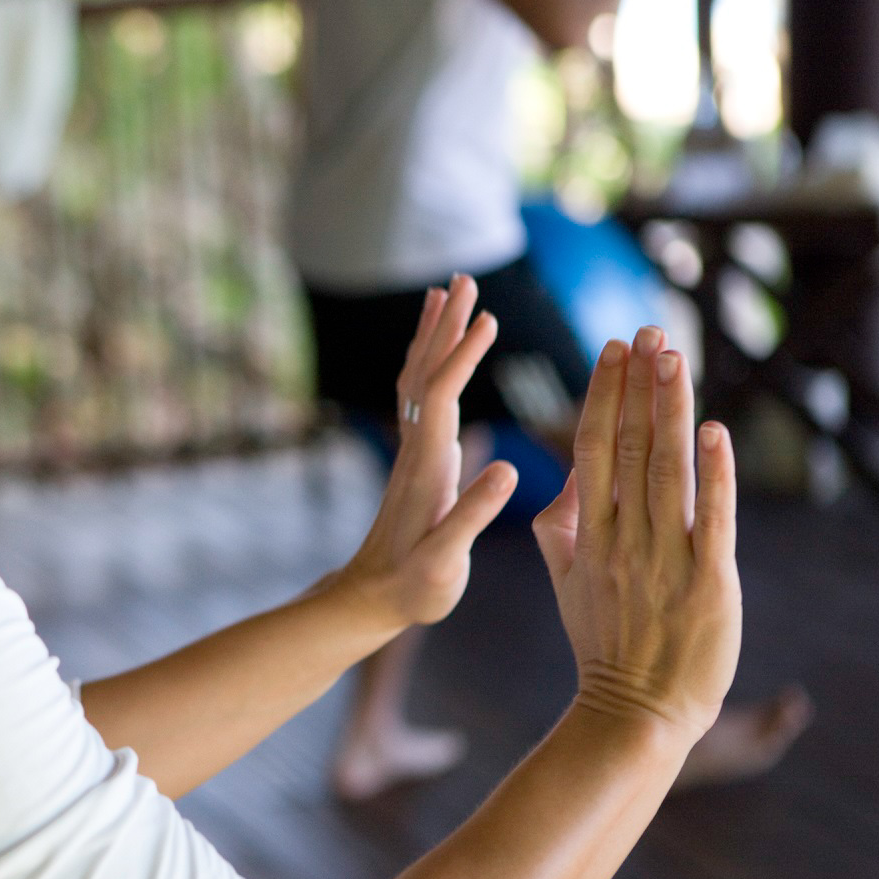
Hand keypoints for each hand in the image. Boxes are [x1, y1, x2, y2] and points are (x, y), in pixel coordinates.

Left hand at [334, 275, 518, 630]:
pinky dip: (429, 363)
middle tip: (463, 278)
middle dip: (446, 324)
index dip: (463, 355)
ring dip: (434, 334)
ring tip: (446, 293)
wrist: (371, 600)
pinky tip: (436, 352)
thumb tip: (507, 469)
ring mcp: (413, 451)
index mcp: (427, 465)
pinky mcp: (416, 460)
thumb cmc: (414, 588)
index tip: (487, 318)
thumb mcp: (446, 560)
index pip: (443, 395)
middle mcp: (416, 448)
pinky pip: (420, 398)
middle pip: (426, 371)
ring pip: (419, 378)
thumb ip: (472, 516)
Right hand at [531, 328, 740, 739]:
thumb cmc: (604, 647)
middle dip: (640, 385)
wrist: (633, 713)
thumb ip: (561, 531)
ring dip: (670, 411)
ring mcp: (664, 561)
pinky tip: (713, 431)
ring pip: (666, 471)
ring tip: (674, 358)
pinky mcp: (709, 585)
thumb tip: (563, 483)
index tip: (614, 349)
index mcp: (586, 536)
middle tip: (650, 331)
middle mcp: (621, 540)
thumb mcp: (567, 585)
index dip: (603, 394)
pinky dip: (715, 473)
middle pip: (627, 447)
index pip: (590, 449)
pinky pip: (711, 519)